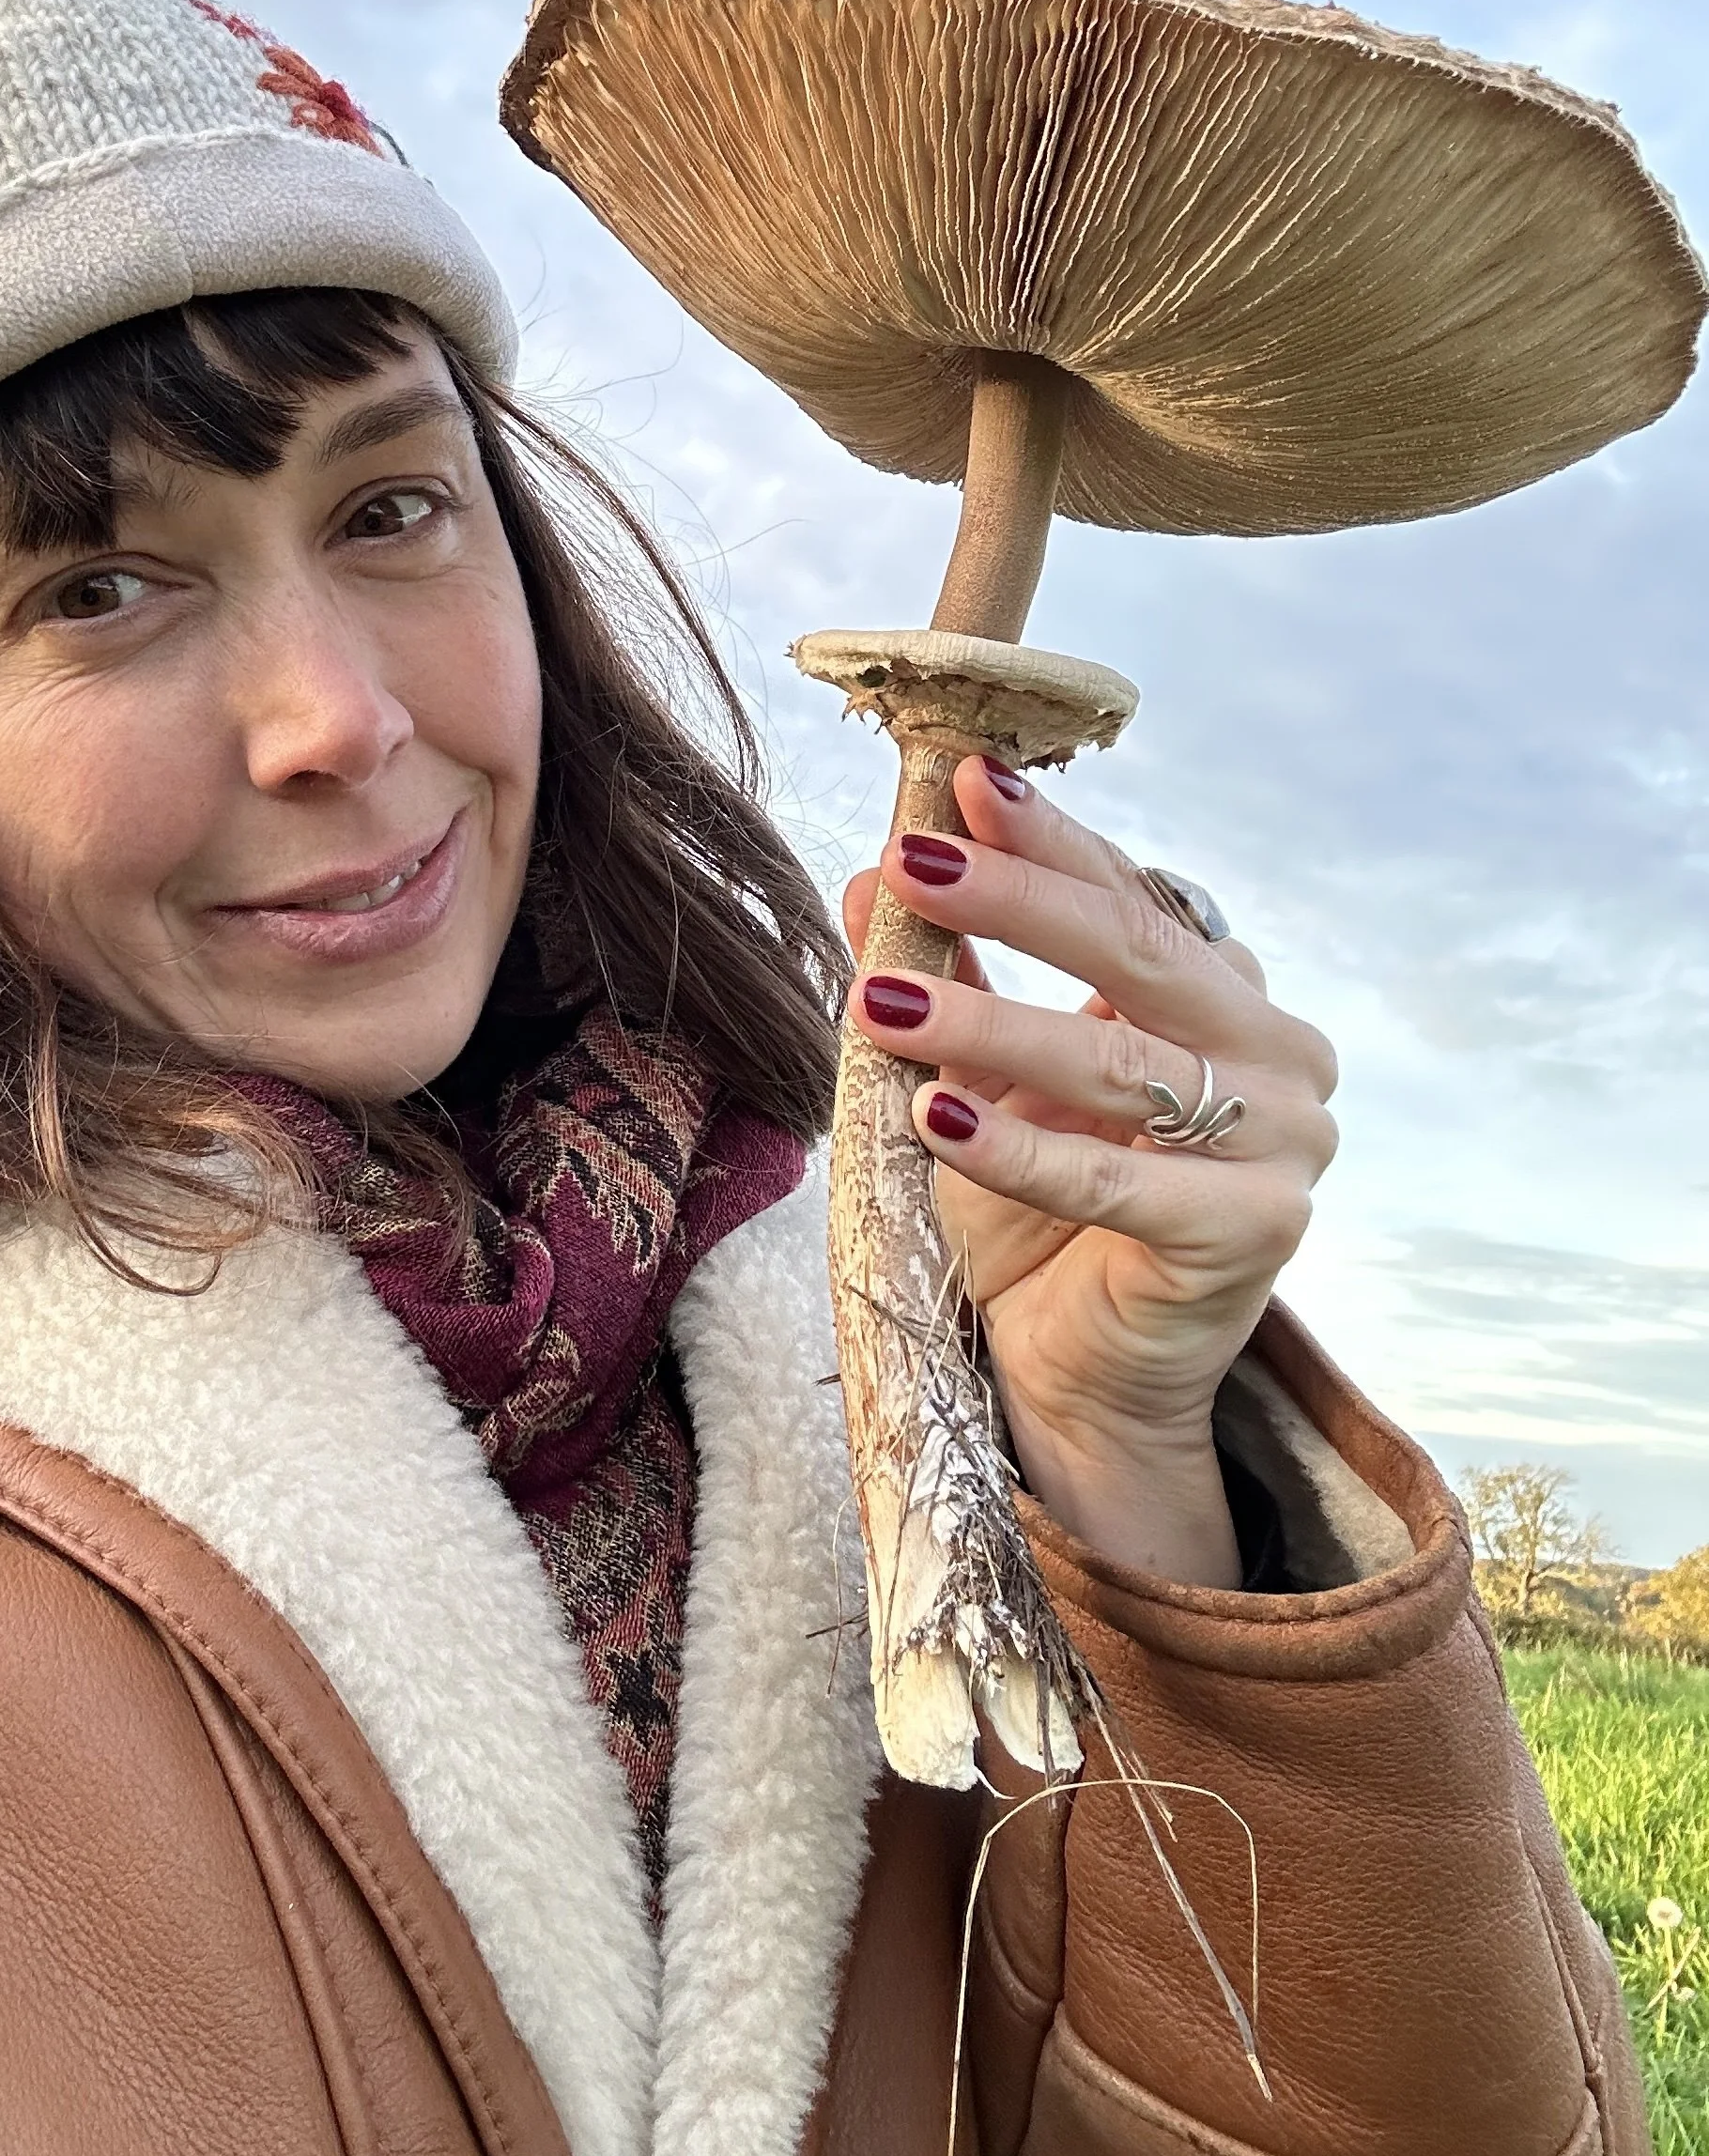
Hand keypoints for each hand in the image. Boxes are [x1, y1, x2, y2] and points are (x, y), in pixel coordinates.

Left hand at [842, 755, 1337, 1585]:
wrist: (1077, 1378)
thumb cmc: (1035, 1218)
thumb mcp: (978, 1075)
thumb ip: (950, 972)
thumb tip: (872, 866)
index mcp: (1228, 995)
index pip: (1133, 892)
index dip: (1048, 837)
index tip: (963, 777)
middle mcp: (1277, 1054)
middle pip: (1138, 954)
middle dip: (1015, 898)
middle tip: (913, 859)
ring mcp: (1282, 1143)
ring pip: (1118, 1064)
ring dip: (989, 1026)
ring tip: (881, 1000)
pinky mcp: (1255, 1234)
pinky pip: (1117, 1180)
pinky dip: (1018, 1147)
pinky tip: (934, 1115)